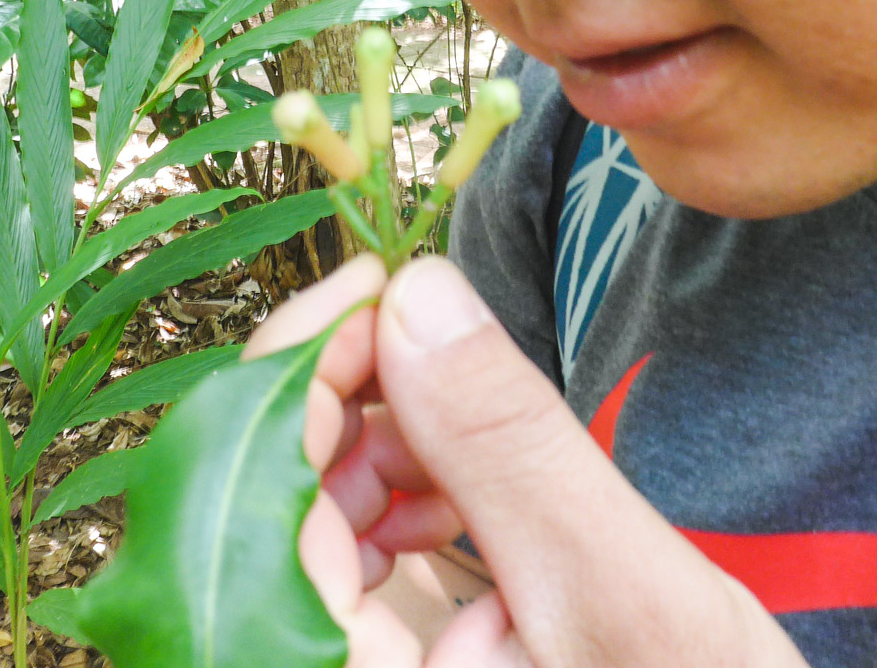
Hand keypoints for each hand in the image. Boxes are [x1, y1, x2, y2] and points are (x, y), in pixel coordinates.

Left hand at [245, 255, 810, 667]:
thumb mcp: (623, 595)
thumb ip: (509, 447)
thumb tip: (419, 294)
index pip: (253, 503)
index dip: (305, 368)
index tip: (379, 280)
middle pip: (257, 511)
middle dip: (348, 407)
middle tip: (436, 342)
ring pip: (290, 533)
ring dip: (372, 459)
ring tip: (467, 449)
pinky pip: (329, 578)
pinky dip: (385, 514)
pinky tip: (452, 506)